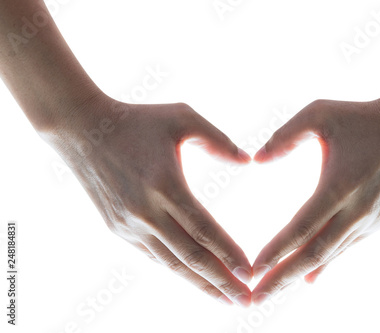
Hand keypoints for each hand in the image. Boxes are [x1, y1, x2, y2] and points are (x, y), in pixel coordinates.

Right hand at [44, 95, 252, 305]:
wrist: (82, 130)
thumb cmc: (138, 120)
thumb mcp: (182, 116)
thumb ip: (218, 139)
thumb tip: (247, 161)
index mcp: (166, 184)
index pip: (204, 229)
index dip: (229, 254)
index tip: (250, 273)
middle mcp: (146, 211)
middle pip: (191, 256)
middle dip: (221, 281)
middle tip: (246, 301)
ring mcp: (130, 224)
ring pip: (171, 263)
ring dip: (200, 284)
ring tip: (225, 299)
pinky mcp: (118, 229)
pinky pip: (154, 256)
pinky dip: (176, 270)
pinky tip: (194, 280)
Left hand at [251, 90, 379, 303]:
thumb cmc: (362, 117)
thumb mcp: (319, 112)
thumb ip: (285, 135)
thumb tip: (256, 160)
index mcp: (341, 184)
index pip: (303, 226)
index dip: (278, 249)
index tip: (254, 269)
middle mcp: (357, 210)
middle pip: (314, 252)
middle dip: (282, 278)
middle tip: (256, 299)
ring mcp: (370, 221)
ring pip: (329, 255)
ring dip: (299, 274)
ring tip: (272, 291)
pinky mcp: (377, 223)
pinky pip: (343, 249)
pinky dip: (323, 264)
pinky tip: (308, 279)